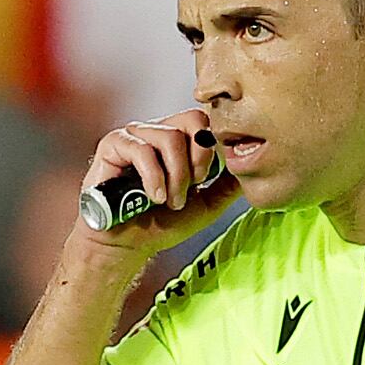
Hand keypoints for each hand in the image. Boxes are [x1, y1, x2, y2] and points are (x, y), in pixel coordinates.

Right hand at [74, 112, 218, 257]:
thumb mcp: (205, 206)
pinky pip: (141, 149)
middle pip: (193, 119)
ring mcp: (136, 135)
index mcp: (180, 140)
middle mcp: (159, 131)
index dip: (213, 148)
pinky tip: (155, 197)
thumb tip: (251, 169)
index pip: (206, 121)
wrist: (127, 245)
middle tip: (194, 186)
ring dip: (177, 176)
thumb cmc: (160, 224)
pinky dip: (154, 177)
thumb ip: (227, 186)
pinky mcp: (114, 145)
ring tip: (170, 201)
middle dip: (199, 158)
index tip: (206, 179)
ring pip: (170, 137)